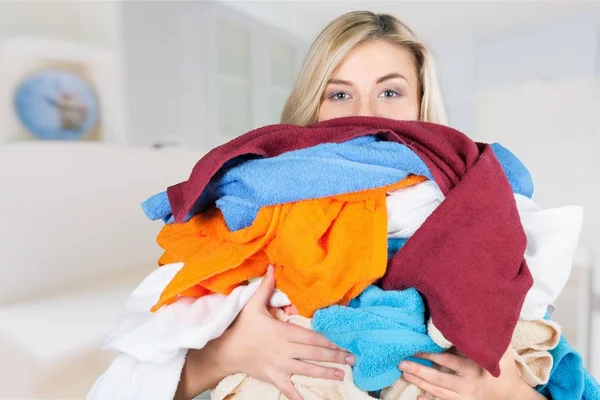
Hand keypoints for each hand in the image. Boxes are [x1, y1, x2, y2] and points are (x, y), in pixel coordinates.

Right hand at [210, 266, 354, 399]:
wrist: (225, 351)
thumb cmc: (241, 327)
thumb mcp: (252, 305)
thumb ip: (266, 287)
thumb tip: (272, 267)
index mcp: (283, 332)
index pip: (312, 337)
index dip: (329, 341)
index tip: (343, 343)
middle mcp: (285, 350)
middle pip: (314, 354)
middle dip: (335, 357)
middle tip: (352, 359)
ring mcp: (280, 365)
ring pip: (307, 371)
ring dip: (326, 373)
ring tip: (342, 375)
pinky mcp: (273, 377)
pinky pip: (288, 389)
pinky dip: (298, 396)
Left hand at [398, 349, 545, 399]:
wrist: (513, 396)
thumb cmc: (506, 370)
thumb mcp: (502, 352)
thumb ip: (489, 338)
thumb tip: (476, 316)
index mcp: (478, 369)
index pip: (452, 361)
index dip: (433, 354)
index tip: (418, 346)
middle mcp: (470, 385)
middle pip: (441, 378)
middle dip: (420, 370)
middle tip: (402, 362)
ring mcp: (466, 398)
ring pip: (439, 391)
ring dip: (420, 383)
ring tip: (404, 374)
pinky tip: (418, 397)